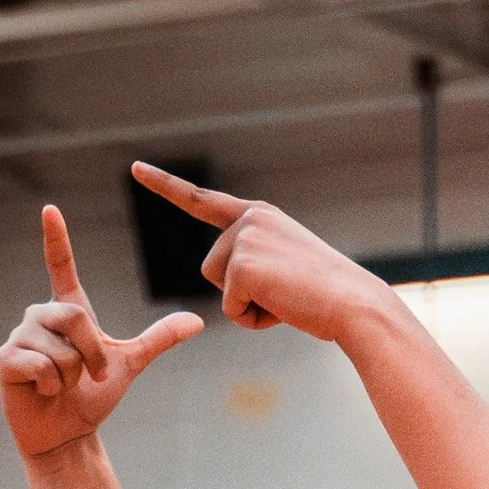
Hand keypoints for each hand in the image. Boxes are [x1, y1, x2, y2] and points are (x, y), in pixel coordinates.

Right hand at [0, 205, 201, 459]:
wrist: (68, 436)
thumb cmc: (91, 399)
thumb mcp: (129, 364)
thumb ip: (158, 339)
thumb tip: (197, 321)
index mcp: (67, 311)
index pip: (61, 267)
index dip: (57, 239)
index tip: (51, 209)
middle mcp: (40, 316)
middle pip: (75, 317)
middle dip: (91, 355)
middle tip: (89, 377)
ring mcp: (20, 336)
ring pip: (60, 348)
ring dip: (72, 377)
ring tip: (62, 387)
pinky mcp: (7, 359)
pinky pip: (41, 366)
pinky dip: (52, 387)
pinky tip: (45, 393)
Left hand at [130, 167, 381, 342]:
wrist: (352, 303)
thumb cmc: (327, 296)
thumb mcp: (289, 267)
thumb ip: (257, 264)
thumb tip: (238, 282)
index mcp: (258, 215)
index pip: (201, 200)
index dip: (165, 186)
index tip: (135, 169)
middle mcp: (248, 219)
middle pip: (212, 268)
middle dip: (241, 292)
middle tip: (286, 292)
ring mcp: (244, 239)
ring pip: (220, 287)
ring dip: (248, 305)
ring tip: (287, 297)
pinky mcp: (242, 266)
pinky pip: (231, 309)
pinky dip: (254, 320)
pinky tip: (285, 307)